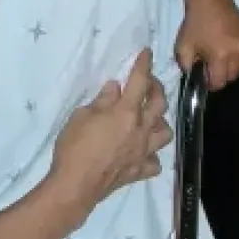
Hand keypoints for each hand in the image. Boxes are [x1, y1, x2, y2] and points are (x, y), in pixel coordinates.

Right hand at [48, 50, 172, 220]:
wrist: (75, 185)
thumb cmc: (73, 147)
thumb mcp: (81, 116)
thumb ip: (102, 101)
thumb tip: (115, 88)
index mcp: (125, 112)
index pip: (140, 81)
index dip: (144, 65)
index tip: (147, 53)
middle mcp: (141, 129)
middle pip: (159, 104)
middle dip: (157, 88)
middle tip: (148, 84)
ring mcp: (143, 152)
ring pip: (165, 133)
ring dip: (160, 122)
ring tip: (150, 119)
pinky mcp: (139, 171)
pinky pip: (154, 162)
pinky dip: (151, 156)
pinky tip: (143, 153)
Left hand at [174, 0, 238, 90]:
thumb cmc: (195, 22)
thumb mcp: (183, 47)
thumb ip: (187, 67)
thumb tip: (194, 76)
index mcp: (220, 56)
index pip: (219, 82)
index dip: (210, 84)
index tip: (204, 79)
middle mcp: (238, 52)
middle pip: (232, 76)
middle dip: (221, 76)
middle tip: (211, 68)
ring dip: (231, 67)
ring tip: (220, 57)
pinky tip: (230, 49)